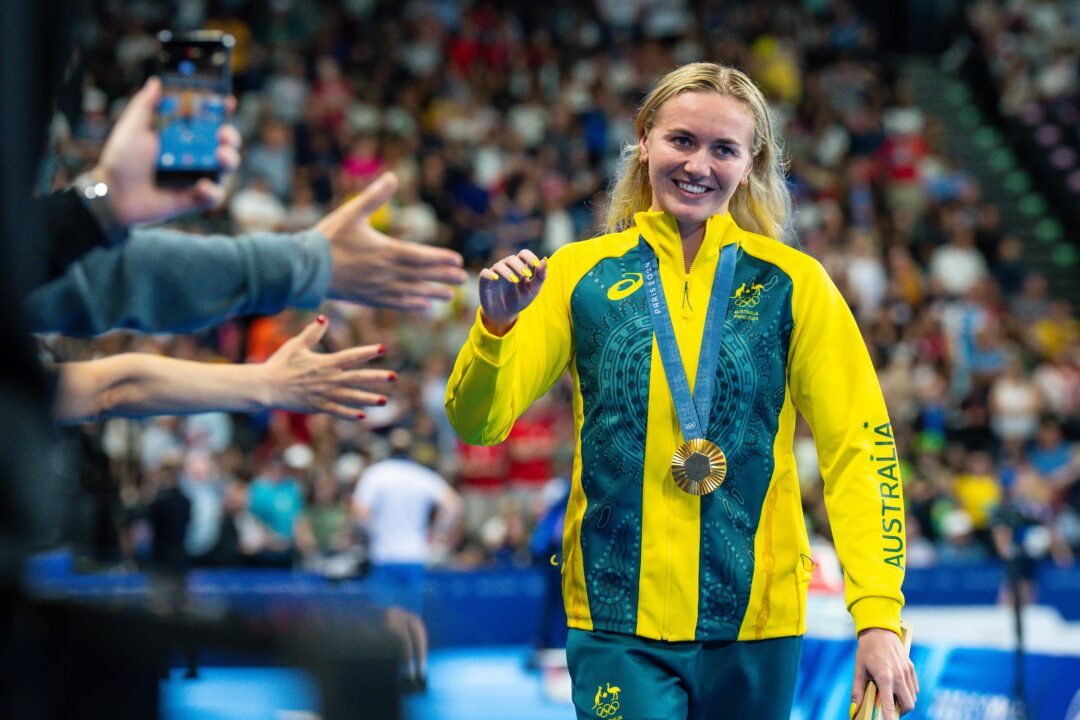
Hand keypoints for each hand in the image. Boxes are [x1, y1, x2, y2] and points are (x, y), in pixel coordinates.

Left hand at [93, 77, 241, 225]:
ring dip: (229, 159)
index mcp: (181, 135)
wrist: (115, 194)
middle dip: (231, 136)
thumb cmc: (121, 160)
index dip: (220, 110)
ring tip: (221, 157)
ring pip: (225, 167)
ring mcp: (197, 176)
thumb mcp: (132, 128)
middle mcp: (194, 154)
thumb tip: (156, 82)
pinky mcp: (196, 198)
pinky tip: (201, 186)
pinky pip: (214, 195)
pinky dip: (212, 191)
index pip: (207, 120)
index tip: (227, 102)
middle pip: (224, 142)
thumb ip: (145, 104)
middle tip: (224, 134)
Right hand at [263, 316, 394, 418]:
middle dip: (377, 377)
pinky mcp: (318, 406)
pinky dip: (351, 414)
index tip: (382, 349)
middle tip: (394, 376)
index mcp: (326, 363)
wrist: (267, 387)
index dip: (368, 352)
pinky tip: (363, 415)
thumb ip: (312, 332)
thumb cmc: (281, 363)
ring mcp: (325, 394)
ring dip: (369, 399)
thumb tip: (324, 317)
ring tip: (385, 400)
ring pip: (352, 397)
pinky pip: (338, 411)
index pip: (351, 356)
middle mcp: (329, 379)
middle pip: (358, 378)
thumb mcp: (296, 344)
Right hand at [317, 172, 467, 309]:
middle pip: (420, 275)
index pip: (419, 256)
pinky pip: (395, 303)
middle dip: (443, 277)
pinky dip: (412, 305)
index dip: (439, 259)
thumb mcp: (351, 213)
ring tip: (450, 296)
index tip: (457, 260)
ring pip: (411, 291)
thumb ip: (374, 197)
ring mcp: (377, 287)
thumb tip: (392, 176)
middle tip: (463, 279)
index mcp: (384, 250)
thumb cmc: (328, 238)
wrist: (305, 268)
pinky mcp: (368, 298)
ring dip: (432, 293)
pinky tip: (425, 307)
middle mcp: (385, 272)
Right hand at [479, 249, 546, 335]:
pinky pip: (485, 273)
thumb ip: (540, 276)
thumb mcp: (533, 290)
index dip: (530, 256)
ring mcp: (495, 273)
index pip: (523, 254)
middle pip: (512, 259)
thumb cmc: (520, 300)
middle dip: (519, 265)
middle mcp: (507, 267)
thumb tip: (545, 260)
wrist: (505, 314)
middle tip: (526, 274)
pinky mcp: (485, 280)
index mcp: (520, 267)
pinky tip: (495, 278)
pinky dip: (490, 274)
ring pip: (500, 265)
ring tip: (514, 280)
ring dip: (507, 271)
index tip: (536, 264)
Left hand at [851, 628, 917, 718]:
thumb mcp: (859, 670)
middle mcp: (899, 676)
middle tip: (889, 710)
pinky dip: (909, 692)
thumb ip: (857, 691)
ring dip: (904, 702)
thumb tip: (854, 709)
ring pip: (912, 697)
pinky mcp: (911, 667)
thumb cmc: (866, 650)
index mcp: (885, 678)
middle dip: (900, 712)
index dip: (889, 719)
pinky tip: (898, 688)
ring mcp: (907, 672)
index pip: (890, 706)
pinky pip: (914, 687)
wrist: (879, 630)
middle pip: (908, 705)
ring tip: (892, 698)